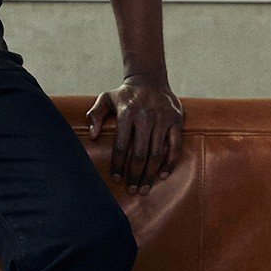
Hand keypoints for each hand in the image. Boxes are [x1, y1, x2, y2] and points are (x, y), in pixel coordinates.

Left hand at [86, 74, 184, 193]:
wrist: (150, 79)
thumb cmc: (124, 95)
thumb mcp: (105, 98)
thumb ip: (94, 115)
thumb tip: (93, 136)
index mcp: (127, 113)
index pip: (122, 145)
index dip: (119, 164)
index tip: (116, 179)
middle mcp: (146, 117)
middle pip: (141, 153)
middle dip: (136, 174)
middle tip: (132, 190)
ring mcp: (163, 119)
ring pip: (158, 153)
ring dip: (151, 173)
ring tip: (145, 188)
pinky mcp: (177, 121)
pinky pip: (175, 146)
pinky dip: (169, 163)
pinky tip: (162, 175)